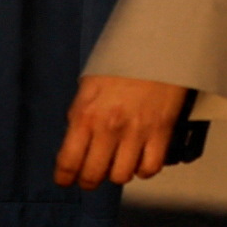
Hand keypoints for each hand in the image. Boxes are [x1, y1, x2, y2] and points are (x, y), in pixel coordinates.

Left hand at [51, 74, 190, 187]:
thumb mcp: (89, 86)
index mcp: (85, 115)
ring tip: (118, 164)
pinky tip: (140, 161)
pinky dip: (144, 170)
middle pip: (93, 175)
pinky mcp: (161, 132)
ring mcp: (136, 132)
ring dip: (118, 174)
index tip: (66, 181)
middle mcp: (109, 128)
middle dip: (89, 180)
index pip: (68, 162)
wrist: (157, 46)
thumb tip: (76, 143)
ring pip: (122, 176)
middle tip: (92, 176)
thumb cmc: (121, 62)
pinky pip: (151, 168)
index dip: (65, 177)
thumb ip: (80, 116)